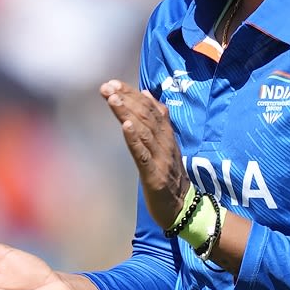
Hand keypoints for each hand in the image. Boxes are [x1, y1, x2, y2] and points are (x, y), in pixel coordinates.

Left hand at [100, 79, 188, 227]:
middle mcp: (165, 143)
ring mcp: (161, 158)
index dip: (132, 94)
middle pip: (146, 116)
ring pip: (144, 131)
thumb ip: (156, 119)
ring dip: (128, 114)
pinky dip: (135, 140)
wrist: (182, 207)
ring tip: (113, 99)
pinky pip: (144, 155)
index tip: (113, 83)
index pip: (150, 108)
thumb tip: (146, 93)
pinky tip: (125, 127)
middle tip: (107, 87)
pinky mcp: (155, 175)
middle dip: (126, 100)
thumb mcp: (164, 144)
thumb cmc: (168, 174)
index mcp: (166, 134)